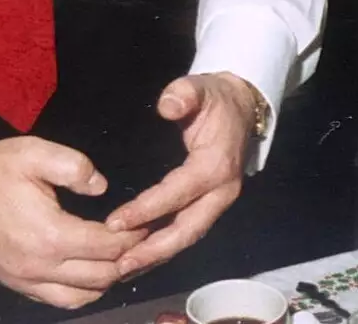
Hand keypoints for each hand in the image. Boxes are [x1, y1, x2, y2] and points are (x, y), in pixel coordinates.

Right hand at [0, 138, 145, 307]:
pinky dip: (83, 292)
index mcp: (50, 235)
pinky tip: (93, 272)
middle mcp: (40, 267)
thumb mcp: (36, 153)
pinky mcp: (16, 284)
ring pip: (83, 297)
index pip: (108, 247)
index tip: (149, 222)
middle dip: (128, 260)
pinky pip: (59, 301)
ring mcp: (26, 280)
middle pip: (102, 277)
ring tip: (122, 257)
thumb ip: (76, 167)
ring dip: (108, 280)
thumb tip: (103, 187)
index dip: (134, 236)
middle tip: (145, 239)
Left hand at [105, 72, 255, 276]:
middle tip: (117, 265)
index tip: (115, 222)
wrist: (241, 107)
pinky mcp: (210, 207)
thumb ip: (183, 93)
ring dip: (156, 257)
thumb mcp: (200, 87)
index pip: (179, 193)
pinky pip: (186, 233)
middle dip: (152, 250)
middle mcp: (221, 191)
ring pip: (187, 237)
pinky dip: (163, 250)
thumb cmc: (215, 99)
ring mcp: (218, 203)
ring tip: (122, 271)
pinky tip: (138, 260)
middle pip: (187, 230)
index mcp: (216, 165)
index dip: (147, 209)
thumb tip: (166, 106)